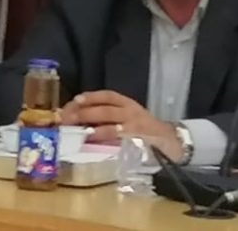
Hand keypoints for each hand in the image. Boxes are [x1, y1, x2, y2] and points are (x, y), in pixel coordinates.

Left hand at [60, 90, 182, 160]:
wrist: (171, 141)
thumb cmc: (143, 129)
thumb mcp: (127, 118)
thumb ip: (107, 117)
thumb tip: (77, 118)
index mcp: (127, 103)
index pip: (107, 95)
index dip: (90, 97)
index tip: (74, 100)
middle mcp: (131, 110)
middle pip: (105, 108)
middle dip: (84, 112)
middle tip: (66, 118)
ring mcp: (136, 124)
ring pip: (110, 121)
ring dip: (91, 125)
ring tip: (76, 128)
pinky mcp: (139, 138)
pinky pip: (119, 136)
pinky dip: (104, 137)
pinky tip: (92, 139)